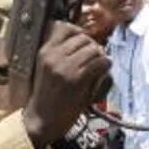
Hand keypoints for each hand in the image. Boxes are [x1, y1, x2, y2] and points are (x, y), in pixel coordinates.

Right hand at [21, 23, 110, 147]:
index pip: (65, 27)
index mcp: (44, 51)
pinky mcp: (77, 79)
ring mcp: (65, 67)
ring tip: (99, 66)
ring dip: (100, 56)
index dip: (79, 33)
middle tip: (95, 58)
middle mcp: (53, 56)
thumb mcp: (46, 69)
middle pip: (83, 38)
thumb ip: (60, 53)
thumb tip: (86, 40)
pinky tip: (103, 72)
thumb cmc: (47, 96)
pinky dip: (105, 65)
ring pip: (93, 49)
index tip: (84, 43)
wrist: (42, 120)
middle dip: (93, 46)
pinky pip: (100, 62)